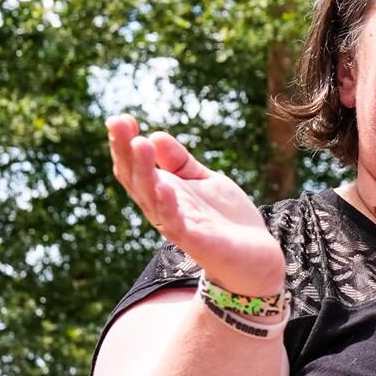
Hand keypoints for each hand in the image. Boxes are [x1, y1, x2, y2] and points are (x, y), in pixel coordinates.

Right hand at [107, 115, 285, 296]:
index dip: (125, 144)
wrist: (255, 258)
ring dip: (145, 172)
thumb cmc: (226, 219)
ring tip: (140, 144)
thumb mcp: (204, 181)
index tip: (120, 118)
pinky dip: (168, 206)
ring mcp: (178, 226)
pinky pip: (176, 224)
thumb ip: (181, 162)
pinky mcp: (196, 242)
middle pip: (136, 179)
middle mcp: (163, 209)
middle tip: (119, 123)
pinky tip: (165, 186)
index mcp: (163, 192)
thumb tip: (155, 135)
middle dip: (126, 151)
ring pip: (152, 199)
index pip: (135, 167)